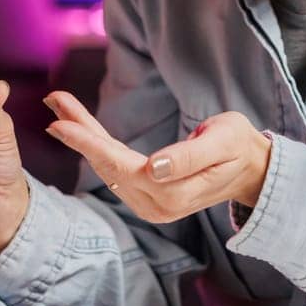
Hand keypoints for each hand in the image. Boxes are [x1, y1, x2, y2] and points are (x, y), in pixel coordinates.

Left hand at [44, 91, 271, 222]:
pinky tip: (78, 126)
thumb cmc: (239, 148)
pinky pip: (114, 166)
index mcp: (172, 193)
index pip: (121, 165)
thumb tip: (155, 168)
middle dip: (78, 131)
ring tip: (59, 104)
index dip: (89, 143)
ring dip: (82, 135)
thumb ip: (190, 157)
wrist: (252, 168)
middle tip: (53, 100)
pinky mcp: (146, 194)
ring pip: (107, 165)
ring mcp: (149, 203)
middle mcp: (155, 205)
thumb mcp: (223, 142)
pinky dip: (94, 144)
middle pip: (107, 164)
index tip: (60, 123)